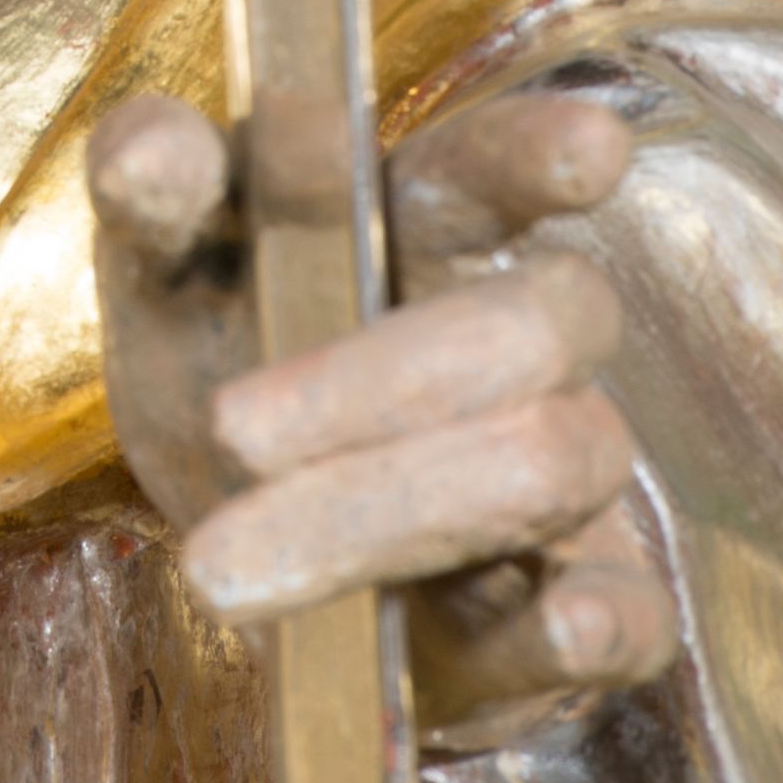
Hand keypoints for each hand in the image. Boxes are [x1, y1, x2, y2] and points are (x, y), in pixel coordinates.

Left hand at [88, 86, 678, 736]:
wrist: (235, 530)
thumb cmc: (218, 355)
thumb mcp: (161, 265)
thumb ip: (149, 188)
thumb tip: (149, 154)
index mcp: (421, 222)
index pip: (491, 169)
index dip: (537, 155)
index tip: (588, 149)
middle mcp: (523, 337)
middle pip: (529, 326)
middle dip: (379, 381)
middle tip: (232, 431)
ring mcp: (562, 465)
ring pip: (551, 465)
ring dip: (390, 515)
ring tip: (222, 572)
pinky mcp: (576, 599)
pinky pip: (632, 610)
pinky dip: (598, 622)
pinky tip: (565, 632)